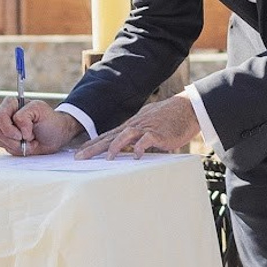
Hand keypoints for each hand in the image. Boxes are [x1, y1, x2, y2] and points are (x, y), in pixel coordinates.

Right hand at [0, 96, 76, 157]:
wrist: (55, 136)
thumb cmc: (49, 121)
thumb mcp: (40, 110)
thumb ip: (24, 116)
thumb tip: (18, 132)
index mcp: (12, 104)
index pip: (0, 116)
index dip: (9, 128)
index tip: (23, 135)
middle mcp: (6, 116)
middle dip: (15, 140)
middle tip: (29, 139)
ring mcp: (5, 129)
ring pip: (0, 140)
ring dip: (17, 146)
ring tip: (31, 142)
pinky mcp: (6, 140)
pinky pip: (4, 147)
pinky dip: (17, 150)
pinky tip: (27, 146)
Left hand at [81, 93, 203, 158]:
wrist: (188, 108)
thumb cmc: (171, 119)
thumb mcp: (150, 126)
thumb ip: (141, 138)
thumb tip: (134, 150)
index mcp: (132, 125)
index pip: (108, 135)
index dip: (93, 143)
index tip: (80, 152)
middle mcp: (136, 125)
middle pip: (110, 136)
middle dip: (93, 147)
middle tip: (78, 157)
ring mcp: (146, 128)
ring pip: (126, 135)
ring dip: (115, 147)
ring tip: (106, 158)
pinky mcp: (159, 133)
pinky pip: (147, 140)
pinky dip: (141, 147)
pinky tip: (136, 155)